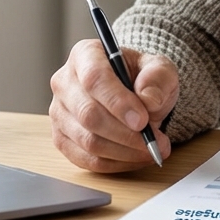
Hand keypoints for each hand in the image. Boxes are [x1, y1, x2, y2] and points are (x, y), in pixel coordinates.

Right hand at [49, 39, 178, 172]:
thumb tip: (149, 99)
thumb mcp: (160, 69)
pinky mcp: (62, 138)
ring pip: (87, 141)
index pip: (94, 78)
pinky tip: (135, 158)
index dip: (117, 102)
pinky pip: (86, 159)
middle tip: (155, 141)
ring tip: (151, 150)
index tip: (142, 120)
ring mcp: (60, 112)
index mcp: (85, 55)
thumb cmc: (143, 78)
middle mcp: (65, 82)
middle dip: (125, 133)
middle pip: (88, 114)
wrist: (136, 95)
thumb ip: (158, 78)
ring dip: (124, 152)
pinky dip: (115, 164)